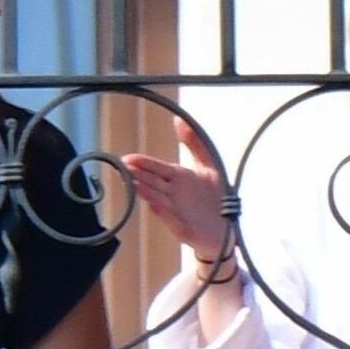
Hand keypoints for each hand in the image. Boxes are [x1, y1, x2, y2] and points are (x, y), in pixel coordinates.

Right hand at [122, 116, 230, 259]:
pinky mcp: (182, 228)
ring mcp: (175, 211)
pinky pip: (171, 219)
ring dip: (146, 192)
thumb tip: (179, 119)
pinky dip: (163, 213)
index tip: (127, 158)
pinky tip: (154, 205)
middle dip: (139, 175)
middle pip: (152, 182)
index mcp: (178, 177)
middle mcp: (173, 193)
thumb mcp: (209, 165)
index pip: (156, 168)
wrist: (225, 229)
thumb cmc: (215, 198)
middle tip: (124, 168)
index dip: (143, 163)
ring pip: (157, 198)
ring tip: (134, 184)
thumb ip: (195, 143)